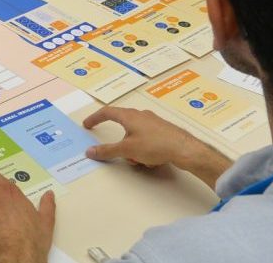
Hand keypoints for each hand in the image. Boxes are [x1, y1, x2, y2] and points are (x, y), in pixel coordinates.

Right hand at [83, 106, 231, 188]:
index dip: (95, 118)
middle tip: (122, 153)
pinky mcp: (163, 130)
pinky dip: (144, 149)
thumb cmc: (154, 145)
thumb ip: (107, 151)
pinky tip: (152, 160)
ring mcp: (153, 122)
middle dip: (121, 142)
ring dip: (133, 148)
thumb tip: (89, 151)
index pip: (107, 112)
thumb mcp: (127, 150)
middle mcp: (141, 115)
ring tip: (141, 160)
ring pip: (135, 134)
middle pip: (123, 125)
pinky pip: (147, 138)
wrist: (185, 149)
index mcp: (129, 116)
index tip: (87, 125)